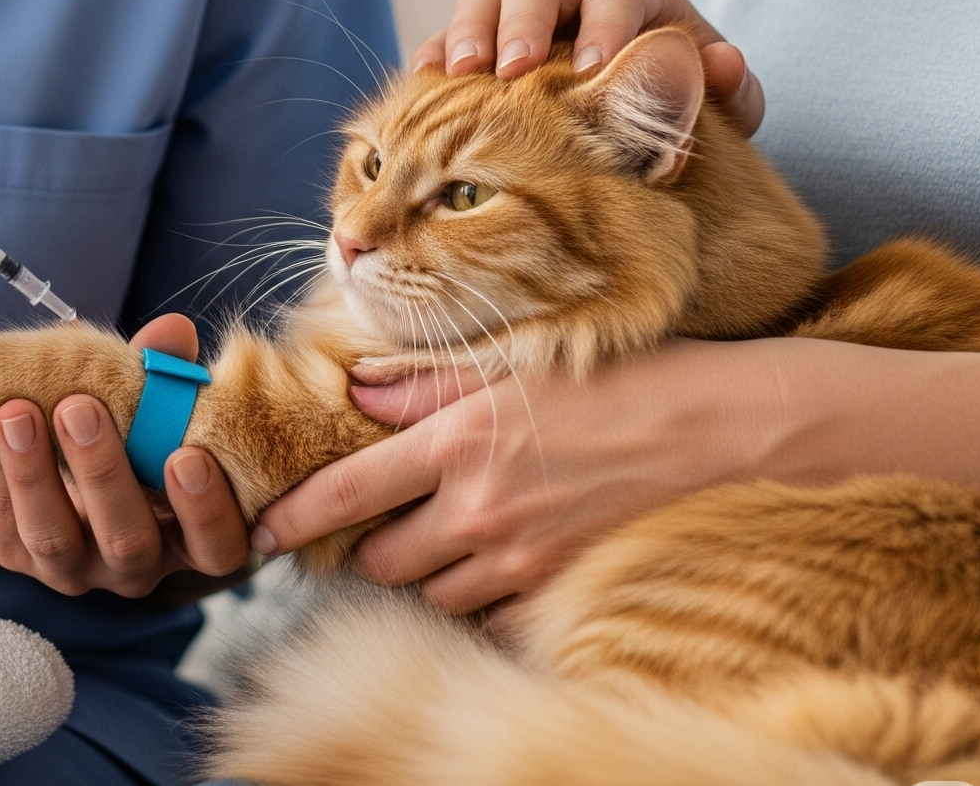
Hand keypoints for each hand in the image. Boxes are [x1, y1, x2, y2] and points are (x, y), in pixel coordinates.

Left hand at [0, 313, 250, 599]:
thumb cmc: (129, 433)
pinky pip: (3, 524)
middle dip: (102, 473)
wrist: (59, 460)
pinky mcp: (16, 553)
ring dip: (33, 473)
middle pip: (127, 541)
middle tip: (80, 408)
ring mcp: (73, 566)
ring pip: (53, 539)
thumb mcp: (152, 404)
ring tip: (16, 411)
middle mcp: (134, 563)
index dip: (207, 510)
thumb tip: (173, 331)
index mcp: (188, 534)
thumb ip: (166, 372)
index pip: (217, 545)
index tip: (187, 456)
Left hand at [250, 337, 979, 617]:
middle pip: (380, 563)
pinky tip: (481, 566)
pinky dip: (472, 600)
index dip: (292, 518)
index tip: (259, 529)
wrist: (720, 425)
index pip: (346, 494)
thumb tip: (354, 390)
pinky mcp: (560, 587)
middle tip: (356, 530)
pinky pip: (488, 617)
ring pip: (431, 594)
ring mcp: (522, 558)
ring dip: (416, 575)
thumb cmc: (613, 377)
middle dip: (359, 552)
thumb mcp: (508, 362)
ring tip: (423, 541)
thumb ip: (422, 385)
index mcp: (456, 442)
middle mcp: (479, 509)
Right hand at [411, 0, 763, 134]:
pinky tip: (425, 84)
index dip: (604, 25)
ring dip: (469, 32)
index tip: (592, 68)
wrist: (654, 114)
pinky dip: (435, 52)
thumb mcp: (727, 105)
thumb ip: (734, 88)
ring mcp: (526, 14)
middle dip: (522, 23)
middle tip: (513, 72)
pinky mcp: (488, 41)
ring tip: (460, 75)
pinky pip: (450, 33)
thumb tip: (720, 60)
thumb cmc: (692, 106)